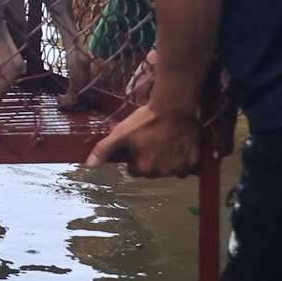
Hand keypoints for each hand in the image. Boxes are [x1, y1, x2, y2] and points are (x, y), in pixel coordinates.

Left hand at [85, 101, 199, 177]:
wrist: (174, 108)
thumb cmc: (145, 120)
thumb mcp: (120, 133)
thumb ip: (104, 149)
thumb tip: (89, 165)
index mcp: (143, 168)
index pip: (135, 170)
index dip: (135, 157)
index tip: (138, 145)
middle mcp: (161, 172)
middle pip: (152, 171)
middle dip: (150, 160)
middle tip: (152, 141)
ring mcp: (178, 168)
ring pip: (168, 169)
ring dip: (165, 160)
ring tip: (164, 142)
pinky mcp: (192, 161)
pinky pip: (184, 167)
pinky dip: (181, 159)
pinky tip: (177, 146)